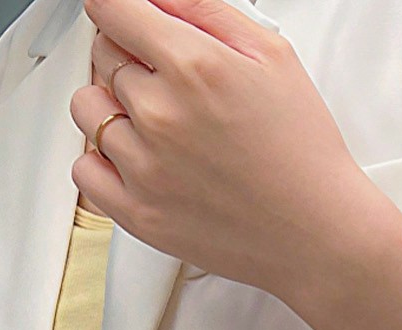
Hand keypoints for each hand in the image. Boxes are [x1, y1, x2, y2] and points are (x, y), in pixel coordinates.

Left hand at [72, 0, 382, 299]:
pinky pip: (84, 169)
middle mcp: (160, 114)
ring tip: (155, 124)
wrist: (317, 235)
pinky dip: (101, 159)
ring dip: (112, 106)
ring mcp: (144, 167)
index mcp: (192, 65)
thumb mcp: (271, 55)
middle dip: (129, 58)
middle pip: (102, 55)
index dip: (121, 10)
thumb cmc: (303, 152)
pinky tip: (137, 159)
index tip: (129, 20)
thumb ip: (205, 11)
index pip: (112, 7)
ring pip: (88, 109)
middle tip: (170, 84)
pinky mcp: (138, 213)